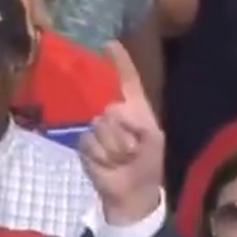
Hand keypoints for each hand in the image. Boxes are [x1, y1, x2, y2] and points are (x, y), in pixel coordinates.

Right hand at [79, 41, 163, 225]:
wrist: (133, 193)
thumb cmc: (149, 164)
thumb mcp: (153, 138)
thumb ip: (137, 120)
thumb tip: (110, 112)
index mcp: (135, 108)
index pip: (126, 79)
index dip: (118, 61)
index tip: (109, 43)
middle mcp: (113, 112)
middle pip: (108, 105)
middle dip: (120, 128)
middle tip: (131, 148)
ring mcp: (95, 126)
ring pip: (98, 126)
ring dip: (113, 146)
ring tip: (122, 158)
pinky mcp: (83, 142)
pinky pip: (89, 142)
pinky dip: (102, 155)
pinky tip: (109, 164)